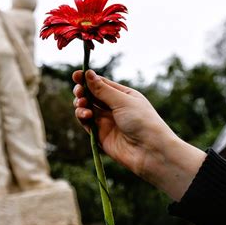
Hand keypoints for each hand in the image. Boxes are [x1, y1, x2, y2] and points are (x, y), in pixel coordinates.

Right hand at [72, 70, 205, 200]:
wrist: (150, 151)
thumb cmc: (142, 121)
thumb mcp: (122, 101)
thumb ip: (102, 89)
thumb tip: (87, 73)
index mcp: (122, 95)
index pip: (101, 83)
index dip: (87, 79)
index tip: (75, 75)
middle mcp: (113, 107)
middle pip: (91, 95)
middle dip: (82, 92)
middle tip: (79, 92)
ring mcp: (106, 121)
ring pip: (86, 108)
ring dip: (80, 104)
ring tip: (83, 105)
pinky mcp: (100, 134)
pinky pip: (86, 122)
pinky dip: (82, 116)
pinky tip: (85, 114)